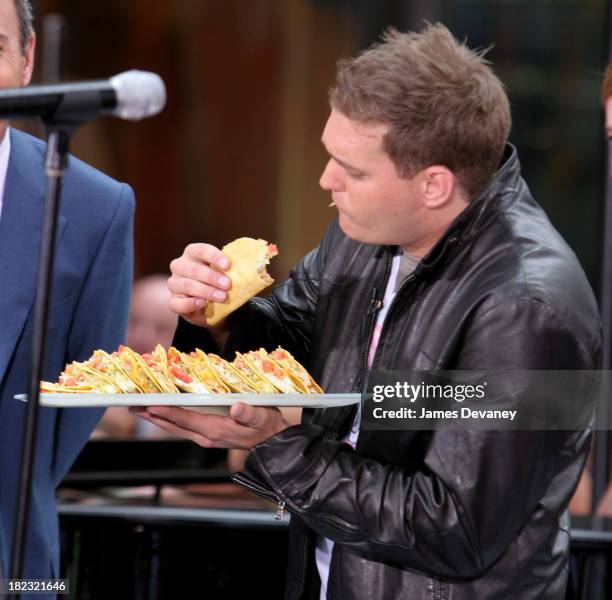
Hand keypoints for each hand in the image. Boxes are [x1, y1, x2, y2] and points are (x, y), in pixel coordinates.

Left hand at [130, 402, 290, 448]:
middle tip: (132, 406)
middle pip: (173, 425)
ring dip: (157, 418)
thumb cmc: (268, 426)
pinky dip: (170, 419)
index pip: (185, 418)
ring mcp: (206, 437)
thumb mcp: (262, 416)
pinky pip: (183, 427)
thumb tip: (236, 408)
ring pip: (175, 427)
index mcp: (215, 430)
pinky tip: (163, 412)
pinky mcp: (208, 434)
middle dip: (152, 415)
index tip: (149, 404)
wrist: (274, 441)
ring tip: (140, 409)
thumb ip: (248, 413)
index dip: (166, 411)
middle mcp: (206, 436)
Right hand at [168, 243, 231, 326]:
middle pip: (192, 268)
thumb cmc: (221, 285)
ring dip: (206, 291)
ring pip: (186, 285)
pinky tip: (203, 303)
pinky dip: (191, 303)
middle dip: (211, 276)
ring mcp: (175, 284)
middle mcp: (180, 266)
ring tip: (222, 297)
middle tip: (227, 284)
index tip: (228, 265)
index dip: (213, 256)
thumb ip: (236, 268)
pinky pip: (178, 303)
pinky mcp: (174, 302)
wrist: (216, 308)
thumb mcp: (228, 275)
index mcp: (193, 254)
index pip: (200, 250)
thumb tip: (259, 264)